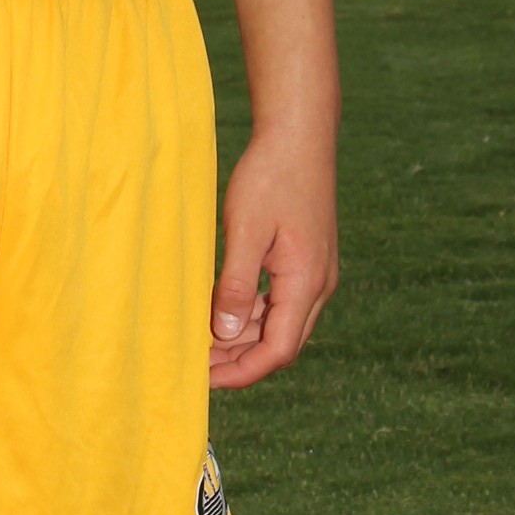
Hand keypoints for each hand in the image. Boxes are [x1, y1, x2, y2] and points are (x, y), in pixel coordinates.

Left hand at [208, 130, 338, 388]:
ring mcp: (316, 272)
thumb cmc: (271, 175)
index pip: (278, 351)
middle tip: (195, 367)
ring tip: (201, 343)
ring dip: (244, 339)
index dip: (242, 373)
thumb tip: (222, 334)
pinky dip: (252, 314)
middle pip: (281, 345)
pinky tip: (220, 310)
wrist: (300, 134)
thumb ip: (235, 284)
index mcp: (306, 282)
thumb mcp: (245, 229)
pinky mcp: (307, 260)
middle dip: (239, 362)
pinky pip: (281, 302)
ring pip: (280, 324)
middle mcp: (319, 284)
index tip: (205, 380)